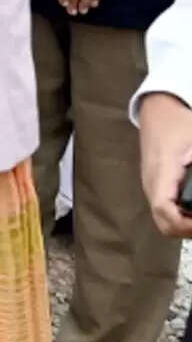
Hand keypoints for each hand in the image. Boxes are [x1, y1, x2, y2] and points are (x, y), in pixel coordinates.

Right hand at [140, 93, 191, 238]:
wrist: (158, 111)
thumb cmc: (178, 122)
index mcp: (161, 173)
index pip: (164, 209)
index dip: (185, 223)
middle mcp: (153, 184)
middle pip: (164, 224)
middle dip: (188, 230)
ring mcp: (154, 187)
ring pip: (165, 220)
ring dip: (186, 225)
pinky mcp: (159, 187)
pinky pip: (168, 211)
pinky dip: (184, 217)